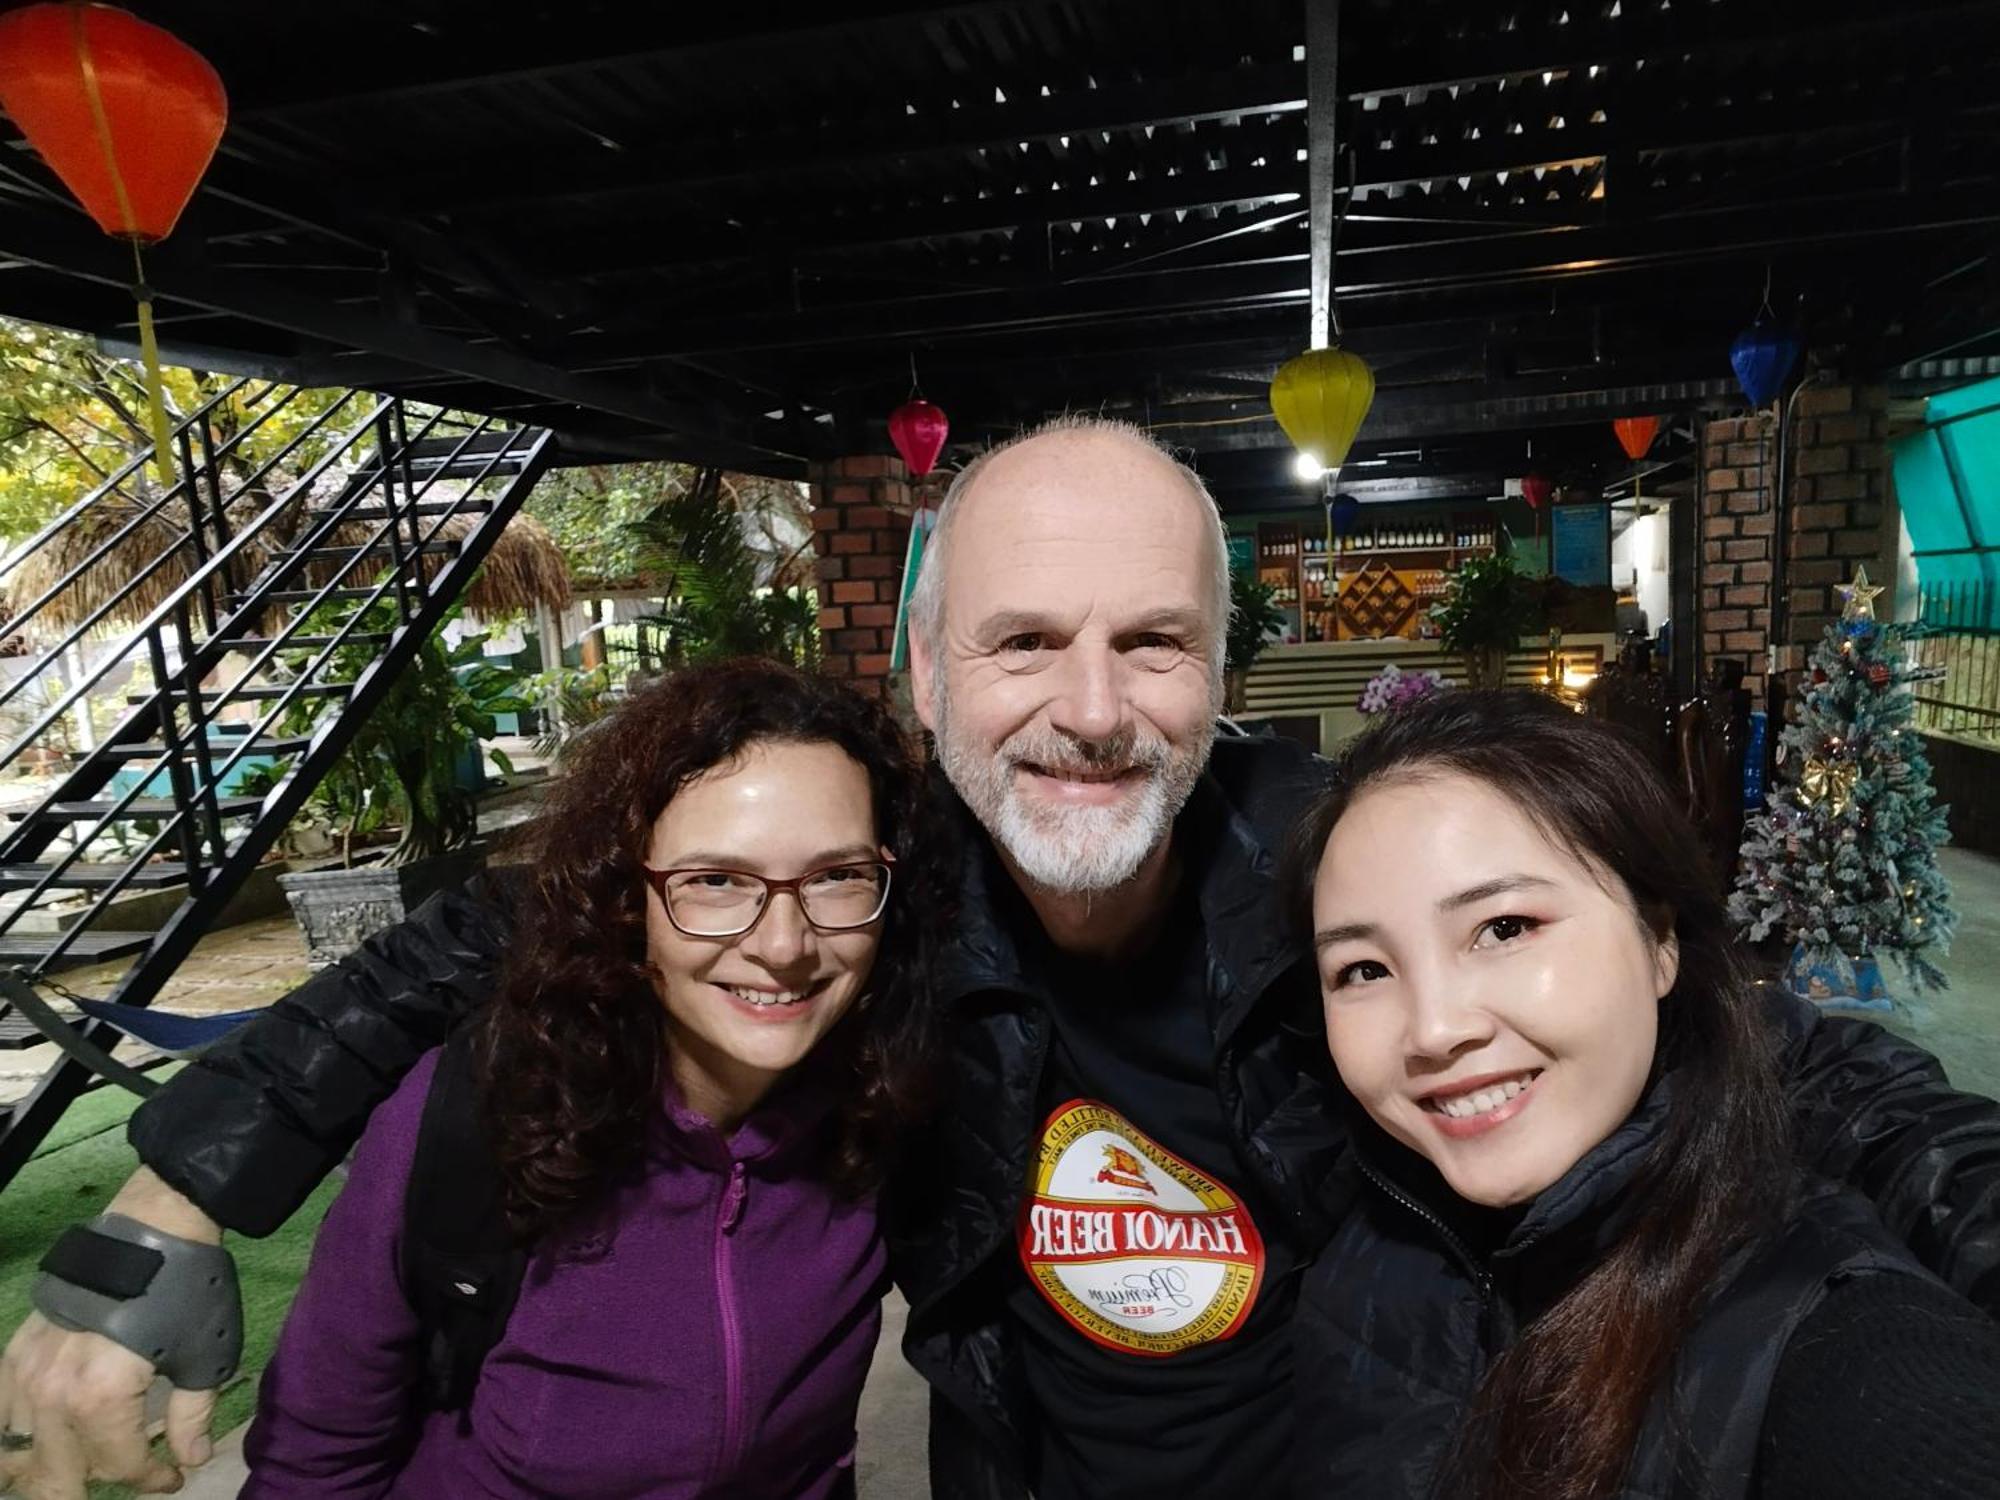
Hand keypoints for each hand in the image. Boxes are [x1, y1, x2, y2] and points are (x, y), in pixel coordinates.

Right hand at [0, 1170, 221, 1497]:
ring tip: (81, 1468)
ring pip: (19, 1453)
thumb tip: (189, 1462)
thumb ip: (190, 1419)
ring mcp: (25, 1374)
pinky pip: (1, 1415)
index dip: (150, 1480)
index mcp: (99, 1401)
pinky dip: (14, 1437)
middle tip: (126, 1478)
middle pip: (55, 1477)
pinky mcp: (13, 1353)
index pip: (118, 1467)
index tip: (172, 1478)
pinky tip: (39, 1442)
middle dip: (88, 1490)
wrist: (152, 1230)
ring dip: (49, 1469)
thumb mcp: (205, 1358)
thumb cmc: (189, 1291)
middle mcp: (51, 1396)